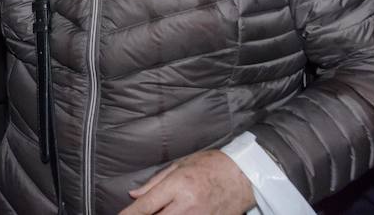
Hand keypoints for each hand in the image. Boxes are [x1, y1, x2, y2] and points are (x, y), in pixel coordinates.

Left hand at [120, 150, 254, 214]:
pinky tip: (175, 214)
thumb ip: (154, 182)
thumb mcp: (180, 164)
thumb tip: (134, 195)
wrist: (243, 175)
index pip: (147, 205)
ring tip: (162, 211)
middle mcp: (188, 204)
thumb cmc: (211, 165)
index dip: (130, 214)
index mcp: (178, 185)